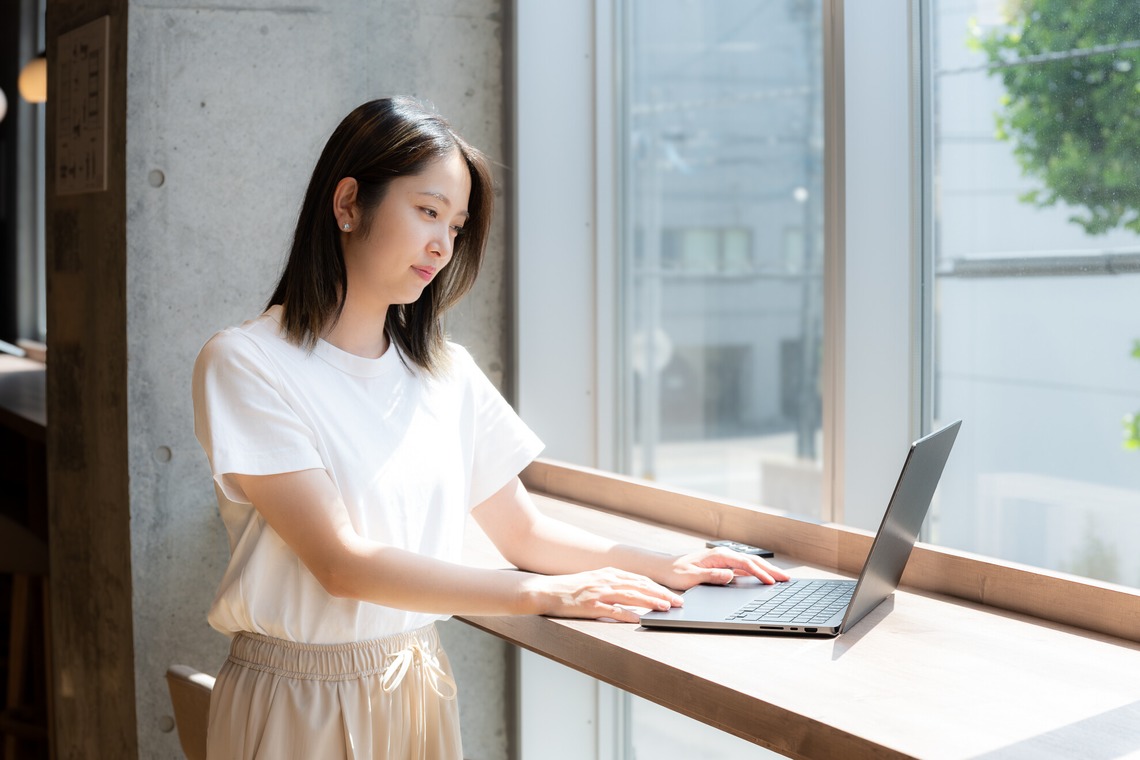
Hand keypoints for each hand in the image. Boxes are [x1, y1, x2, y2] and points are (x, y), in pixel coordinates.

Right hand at [523, 567, 683, 623]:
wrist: (546, 591)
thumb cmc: (570, 589)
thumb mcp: (594, 581)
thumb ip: (613, 585)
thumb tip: (634, 594)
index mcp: (609, 573)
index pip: (640, 579)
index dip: (658, 587)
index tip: (673, 594)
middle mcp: (606, 580)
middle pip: (640, 586)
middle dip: (661, 594)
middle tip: (678, 602)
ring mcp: (598, 592)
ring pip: (631, 596)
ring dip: (650, 602)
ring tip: (665, 608)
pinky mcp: (590, 606)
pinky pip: (612, 610)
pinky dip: (627, 614)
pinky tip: (639, 619)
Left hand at [653, 547, 790, 590]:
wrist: (664, 568)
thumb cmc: (674, 572)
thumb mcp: (691, 577)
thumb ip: (711, 576)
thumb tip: (730, 575)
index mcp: (717, 556)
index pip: (744, 564)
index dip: (759, 573)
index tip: (771, 582)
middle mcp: (723, 555)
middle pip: (752, 562)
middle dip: (770, 570)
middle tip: (786, 579)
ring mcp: (724, 560)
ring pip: (750, 565)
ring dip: (766, 571)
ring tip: (781, 578)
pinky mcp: (722, 566)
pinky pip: (744, 569)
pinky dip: (756, 573)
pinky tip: (764, 578)